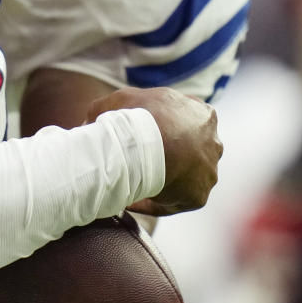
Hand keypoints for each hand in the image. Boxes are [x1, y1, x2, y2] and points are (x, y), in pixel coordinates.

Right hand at [87, 86, 222, 215]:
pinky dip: (153, 202)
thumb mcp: (119, 100)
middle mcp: (213, 142)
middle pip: (188, 153)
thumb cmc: (138, 117)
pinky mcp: (198, 196)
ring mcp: (209, 171)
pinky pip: (173, 202)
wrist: (151, 144)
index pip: (182, 125)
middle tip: (135, 164)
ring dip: (160, 182)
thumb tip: (88, 122)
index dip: (158, 132)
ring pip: (182, 179)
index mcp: (202, 115)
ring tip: (129, 185)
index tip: (135, 142)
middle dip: (165, 158)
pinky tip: (130, 202)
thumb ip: (108, 108)